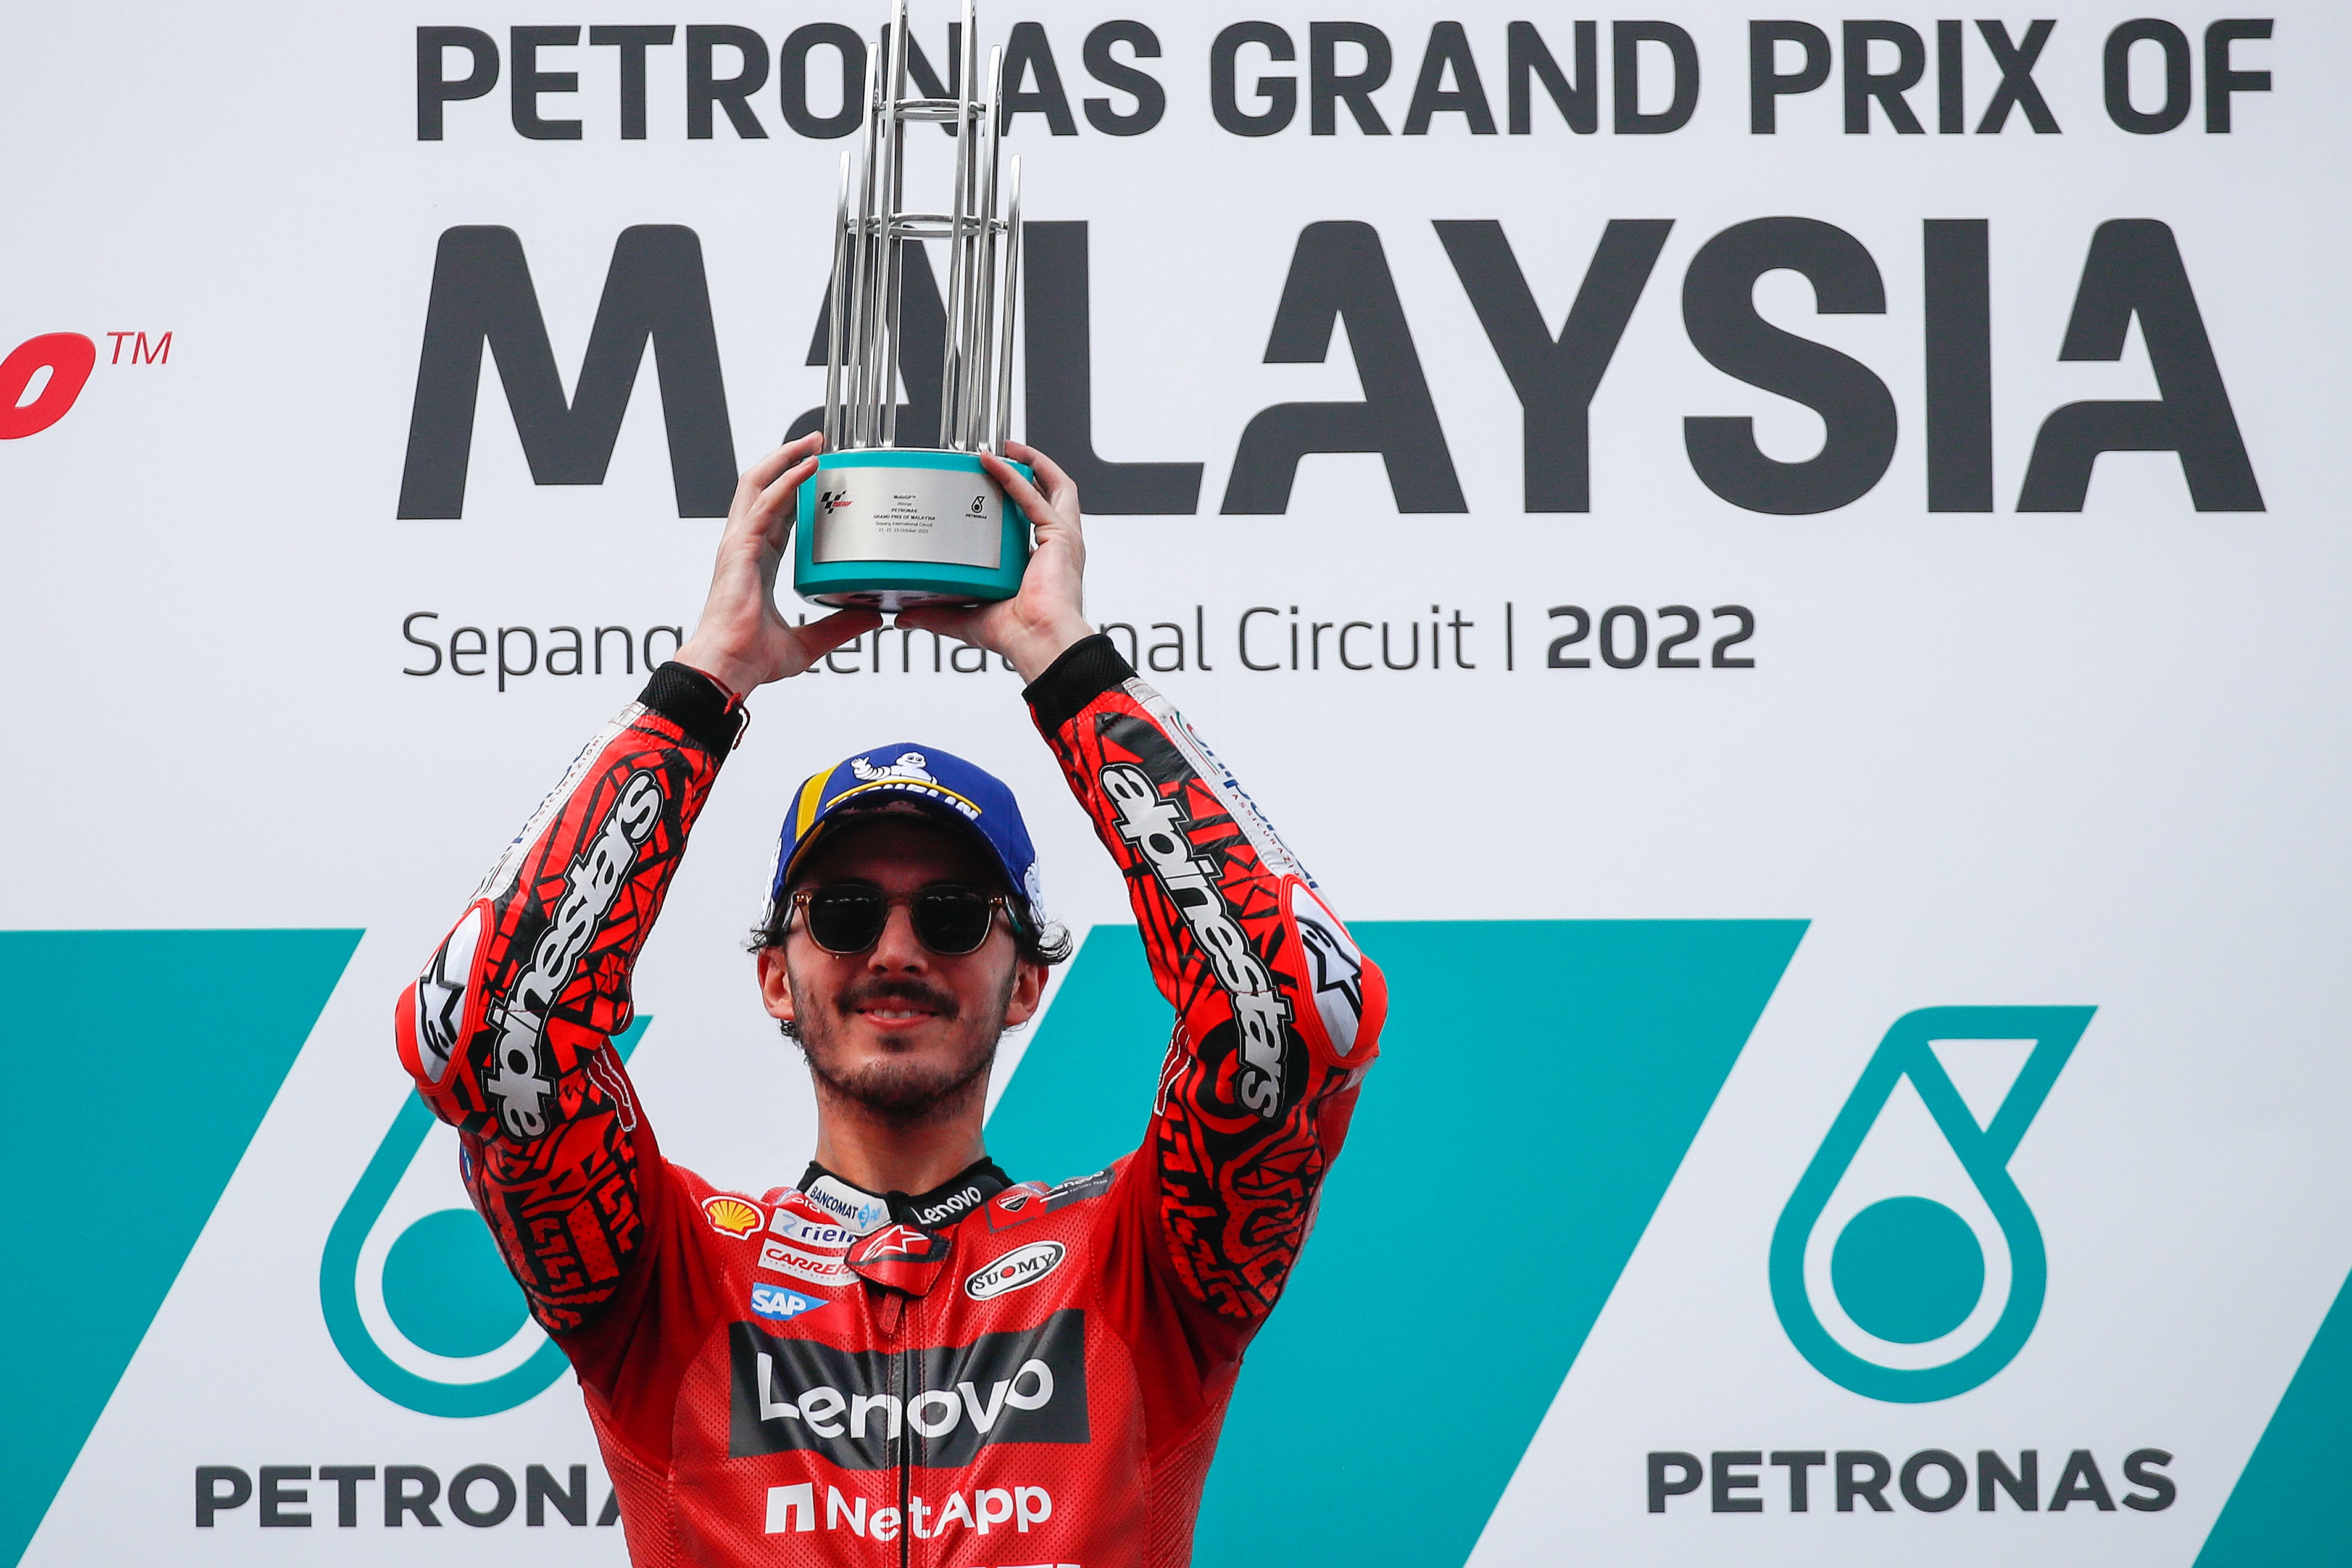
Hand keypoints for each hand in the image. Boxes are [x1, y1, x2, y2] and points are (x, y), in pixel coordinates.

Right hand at [676, 435, 880, 694]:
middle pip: (764, 487)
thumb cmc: (751, 656)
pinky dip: (787, 480)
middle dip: (789, 459)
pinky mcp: (740, 547)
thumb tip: (871, 618)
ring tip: (813, 441)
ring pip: (759, 484)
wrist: (729, 667)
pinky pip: (765, 503)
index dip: (796, 488)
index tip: (819, 472)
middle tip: (818, 442)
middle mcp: (747, 546)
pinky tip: (808, 467)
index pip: (778, 513)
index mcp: (758, 562)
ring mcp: (740, 543)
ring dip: (787, 458)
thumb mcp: (808, 641)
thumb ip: (838, 626)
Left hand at [897, 441, 1090, 683]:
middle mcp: (1056, 549)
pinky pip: (1037, 498)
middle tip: (1002, 454)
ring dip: (1033, 462)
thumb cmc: (1018, 637)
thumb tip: (903, 617)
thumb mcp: (967, 619)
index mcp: (1039, 565)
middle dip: (1032, 470)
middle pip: (1052, 496)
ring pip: (1058, 488)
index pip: (1033, 521)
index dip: (1017, 500)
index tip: (990, 486)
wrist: (1038, 642)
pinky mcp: (1061, 538)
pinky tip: (994, 463)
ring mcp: (1062, 541)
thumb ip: (936, 613)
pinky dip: (1015, 477)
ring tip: (1006, 448)